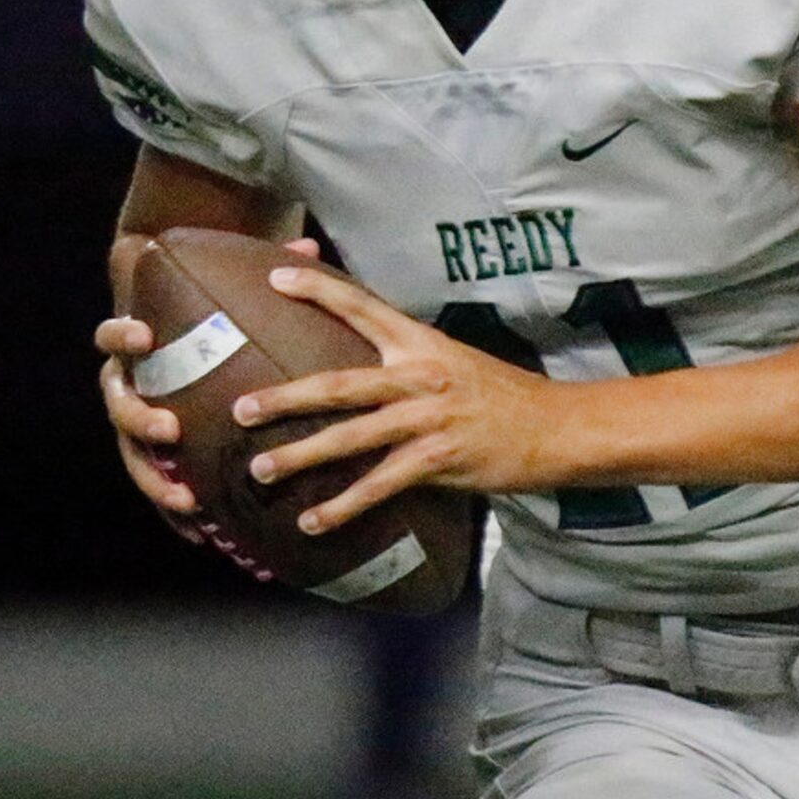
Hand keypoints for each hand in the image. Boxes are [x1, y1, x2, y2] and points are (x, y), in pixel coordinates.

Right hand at [96, 235, 321, 530]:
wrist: (184, 348)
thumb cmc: (208, 316)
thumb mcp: (227, 292)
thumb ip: (260, 269)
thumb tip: (306, 247)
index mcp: (134, 345)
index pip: (111, 337)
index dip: (122, 336)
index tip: (144, 337)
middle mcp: (127, 387)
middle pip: (115, 405)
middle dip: (139, 419)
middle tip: (170, 428)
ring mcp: (137, 428)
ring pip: (132, 457)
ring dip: (155, 480)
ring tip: (187, 499)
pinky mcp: (156, 460)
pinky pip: (160, 489)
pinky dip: (177, 514)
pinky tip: (204, 535)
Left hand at [232, 265, 563, 533]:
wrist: (558, 427)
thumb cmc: (506, 397)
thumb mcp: (458, 362)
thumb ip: (413, 364)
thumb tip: (369, 374)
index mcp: (423, 344)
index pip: (364, 307)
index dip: (319, 290)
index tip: (276, 277)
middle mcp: (421, 375)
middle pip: (340, 384)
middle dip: (285, 397)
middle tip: (241, 408)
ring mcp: (429, 418)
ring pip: (352, 438)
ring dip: (301, 456)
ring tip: (261, 470)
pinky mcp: (440, 458)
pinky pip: (380, 485)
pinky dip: (343, 506)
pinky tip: (314, 522)